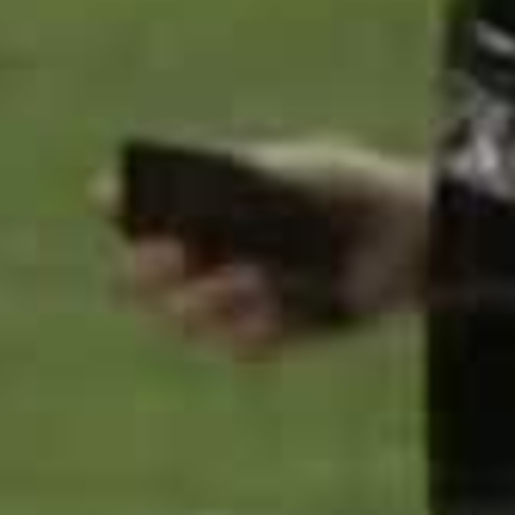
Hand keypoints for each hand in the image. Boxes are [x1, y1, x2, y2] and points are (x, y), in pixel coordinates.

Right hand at [99, 136, 429, 362]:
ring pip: (185, 316)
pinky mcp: (267, 338)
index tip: (110, 195)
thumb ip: (250, 174)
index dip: (117, 203)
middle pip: (145, 275)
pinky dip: (251, 329)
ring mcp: (227, 304)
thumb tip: (200, 189)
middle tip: (165, 252)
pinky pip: (242, 346)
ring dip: (208, 298)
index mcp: (195, 211)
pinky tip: (271, 311)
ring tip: (247, 275)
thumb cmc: (346, 189)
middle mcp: (199, 261)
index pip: (138, 209)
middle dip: (145, 266)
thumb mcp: (301, 169)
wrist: (404, 235)